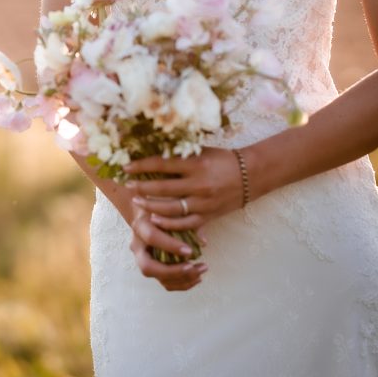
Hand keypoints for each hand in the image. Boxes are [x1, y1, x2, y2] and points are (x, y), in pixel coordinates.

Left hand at [123, 147, 244, 239]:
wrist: (251, 175)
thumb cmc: (223, 159)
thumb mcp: (202, 151)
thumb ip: (180, 155)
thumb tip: (153, 153)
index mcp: (196, 164)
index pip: (162, 164)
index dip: (141, 166)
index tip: (126, 167)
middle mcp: (199, 184)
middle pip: (163, 188)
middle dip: (142, 188)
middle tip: (128, 186)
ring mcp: (203, 202)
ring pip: (171, 209)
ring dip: (151, 206)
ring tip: (137, 203)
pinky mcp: (208, 215)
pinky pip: (185, 223)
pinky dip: (169, 224)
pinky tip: (155, 220)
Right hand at [129, 199, 207, 291]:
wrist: (148, 211)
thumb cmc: (163, 206)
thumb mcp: (172, 207)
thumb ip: (186, 221)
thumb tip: (203, 242)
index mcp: (140, 226)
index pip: (152, 238)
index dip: (170, 246)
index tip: (190, 251)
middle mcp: (137, 246)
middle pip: (148, 267)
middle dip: (172, 271)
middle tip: (193, 268)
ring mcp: (143, 259)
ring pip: (157, 278)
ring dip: (180, 279)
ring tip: (201, 272)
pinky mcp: (152, 268)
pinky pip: (164, 282)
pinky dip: (181, 283)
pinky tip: (197, 278)